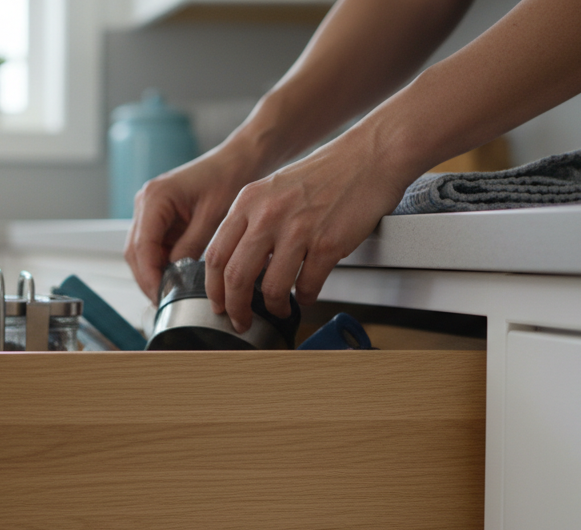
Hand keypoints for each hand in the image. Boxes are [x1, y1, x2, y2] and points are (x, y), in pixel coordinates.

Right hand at [124, 149, 262, 299]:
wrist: (237, 161)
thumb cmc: (227, 178)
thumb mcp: (212, 217)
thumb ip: (191, 247)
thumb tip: (177, 276)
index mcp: (155, 197)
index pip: (142, 246)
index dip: (149, 276)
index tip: (161, 296)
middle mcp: (145, 202)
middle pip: (135, 252)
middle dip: (147, 279)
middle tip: (164, 302)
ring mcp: (149, 210)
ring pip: (140, 252)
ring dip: (152, 273)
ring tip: (170, 294)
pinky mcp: (158, 217)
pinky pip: (153, 247)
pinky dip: (160, 264)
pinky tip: (175, 278)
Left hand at [203, 127, 413, 332]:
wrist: (367, 158)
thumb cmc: (323, 176)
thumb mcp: (272, 190)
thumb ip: (250, 222)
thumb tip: (236, 264)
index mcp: (247, 202)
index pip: (216, 255)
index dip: (214, 288)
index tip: (219, 304)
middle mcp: (267, 215)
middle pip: (236, 277)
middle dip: (236, 308)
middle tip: (241, 321)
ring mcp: (298, 230)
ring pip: (272, 288)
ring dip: (274, 307)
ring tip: (279, 309)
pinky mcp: (327, 243)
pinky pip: (308, 286)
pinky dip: (306, 298)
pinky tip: (307, 295)